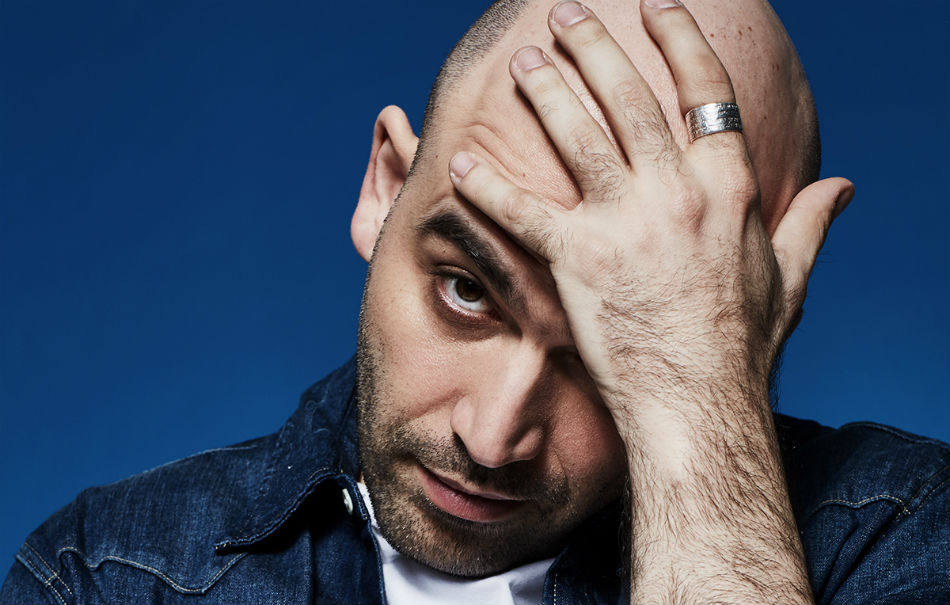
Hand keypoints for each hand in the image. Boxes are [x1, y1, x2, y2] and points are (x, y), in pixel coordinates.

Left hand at [449, 0, 850, 420]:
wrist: (699, 402)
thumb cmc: (742, 345)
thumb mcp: (790, 276)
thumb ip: (809, 223)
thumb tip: (843, 187)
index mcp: (730, 188)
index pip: (706, 92)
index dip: (680, 39)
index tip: (657, 7)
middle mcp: (677, 193)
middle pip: (629, 99)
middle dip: (593, 48)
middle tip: (563, 17)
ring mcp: (625, 224)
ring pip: (578, 136)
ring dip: (546, 91)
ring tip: (522, 63)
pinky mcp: (578, 260)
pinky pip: (524, 210)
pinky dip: (490, 184)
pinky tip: (462, 160)